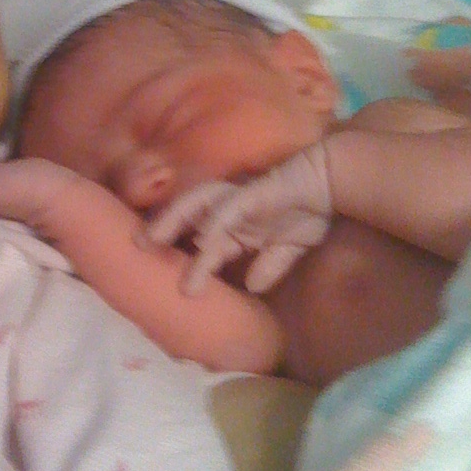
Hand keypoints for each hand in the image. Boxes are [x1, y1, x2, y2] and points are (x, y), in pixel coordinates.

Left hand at [145, 144, 331, 294]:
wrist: (333, 183)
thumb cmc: (309, 211)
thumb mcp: (289, 248)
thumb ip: (271, 266)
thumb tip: (255, 287)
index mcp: (234, 227)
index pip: (203, 245)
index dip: (188, 263)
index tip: (172, 285)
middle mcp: (228, 210)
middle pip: (186, 216)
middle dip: (161, 229)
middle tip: (136, 248)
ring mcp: (239, 198)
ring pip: (196, 203)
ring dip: (173, 218)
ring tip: (152, 238)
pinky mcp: (255, 191)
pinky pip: (231, 206)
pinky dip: (216, 221)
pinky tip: (207, 237)